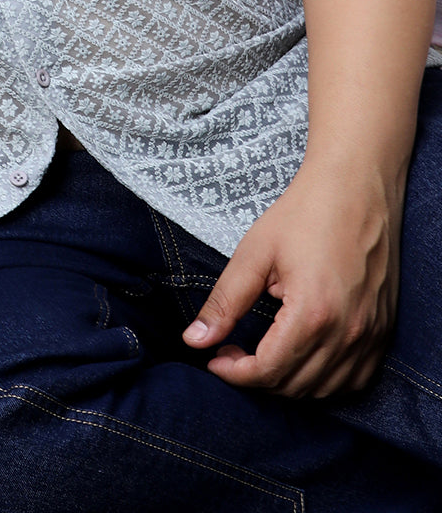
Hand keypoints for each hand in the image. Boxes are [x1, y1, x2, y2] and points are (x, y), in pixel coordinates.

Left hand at [182, 158, 402, 397]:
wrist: (355, 187)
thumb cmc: (304, 213)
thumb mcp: (254, 253)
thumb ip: (225, 302)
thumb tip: (195, 340)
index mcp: (313, 313)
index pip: (268, 371)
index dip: (234, 373)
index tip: (214, 359)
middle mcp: (347, 332)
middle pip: (294, 385)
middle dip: (256, 377)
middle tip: (231, 350)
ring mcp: (370, 335)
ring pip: (324, 390)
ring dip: (288, 382)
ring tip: (262, 353)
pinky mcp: (383, 331)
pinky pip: (354, 379)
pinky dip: (324, 380)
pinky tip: (301, 356)